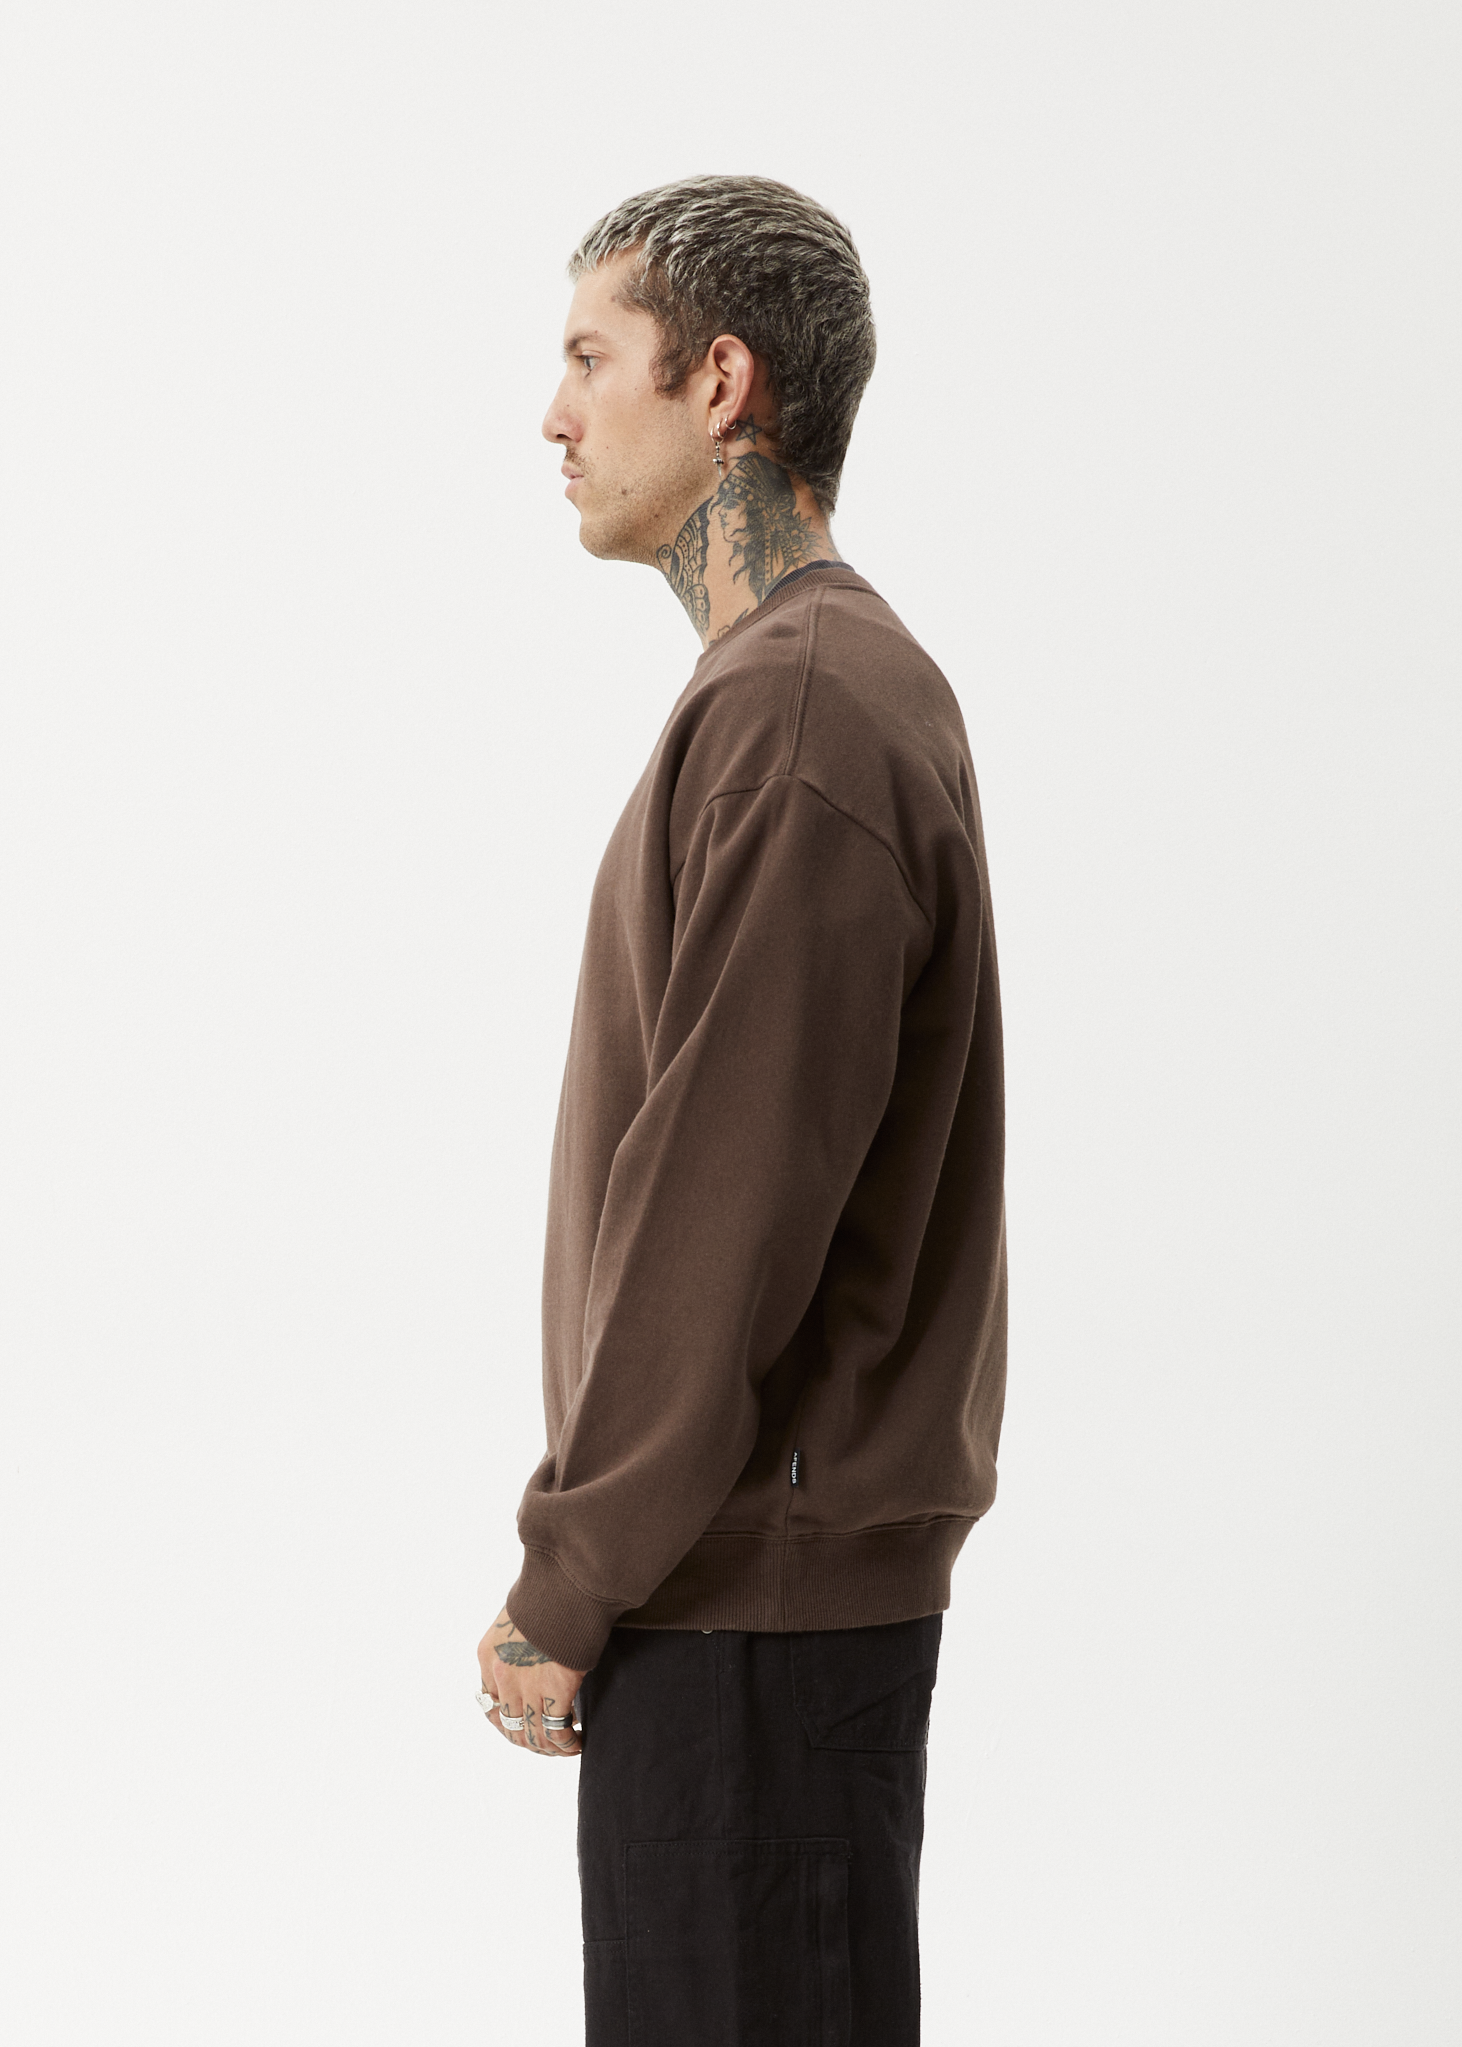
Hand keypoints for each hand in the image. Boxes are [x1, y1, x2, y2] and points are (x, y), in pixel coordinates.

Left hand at [476, 1605, 584, 1757]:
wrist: (567, 1583)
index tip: (524, 1726)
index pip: (489, 1704)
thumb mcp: (517, 1614)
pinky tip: (577, 1740)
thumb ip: (516, 1641)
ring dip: (549, 1748)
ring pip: (533, 1736)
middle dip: (529, 1741)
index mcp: (488, 1655)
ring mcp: (526, 1686)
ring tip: (565, 1747)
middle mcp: (501, 1676)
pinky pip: (557, 1732)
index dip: (507, 1722)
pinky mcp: (556, 1691)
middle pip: (510, 1726)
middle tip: (547, 1744)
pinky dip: (567, 1744)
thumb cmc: (548, 1590)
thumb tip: (529, 1655)